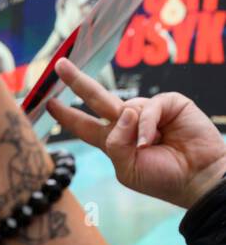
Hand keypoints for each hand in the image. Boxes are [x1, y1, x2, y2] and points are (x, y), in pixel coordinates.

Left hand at [46, 59, 225, 209]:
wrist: (196, 178)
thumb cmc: (162, 178)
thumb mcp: (127, 169)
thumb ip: (115, 145)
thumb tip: (122, 113)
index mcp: (114, 142)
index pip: (86, 126)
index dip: (68, 115)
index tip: (49, 104)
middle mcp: (128, 123)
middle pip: (97, 99)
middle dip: (77, 82)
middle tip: (60, 65)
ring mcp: (147, 112)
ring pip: (124, 107)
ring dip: (131, 128)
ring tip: (148, 147)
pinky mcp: (168, 103)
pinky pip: (148, 108)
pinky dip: (147, 125)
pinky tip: (154, 140)